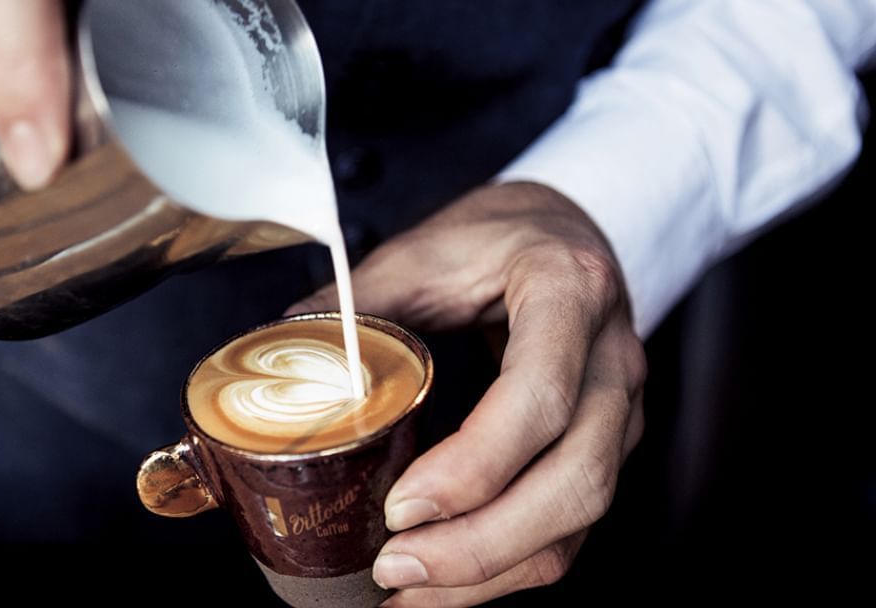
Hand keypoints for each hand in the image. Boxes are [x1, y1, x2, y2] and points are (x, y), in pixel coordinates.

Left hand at [288, 182, 645, 605]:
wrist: (562, 231)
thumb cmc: (494, 237)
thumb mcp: (425, 250)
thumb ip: (358, 302)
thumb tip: (285, 356)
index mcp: (568, 291)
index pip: (541, 395)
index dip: (475, 465)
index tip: (400, 506)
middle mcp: (612, 358)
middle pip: (577, 477)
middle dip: (483, 542)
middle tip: (395, 565)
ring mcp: (620, 408)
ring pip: (582, 515)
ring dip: (494, 569)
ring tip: (409, 588)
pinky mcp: (607, 446)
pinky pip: (573, 525)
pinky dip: (511, 565)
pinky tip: (450, 579)